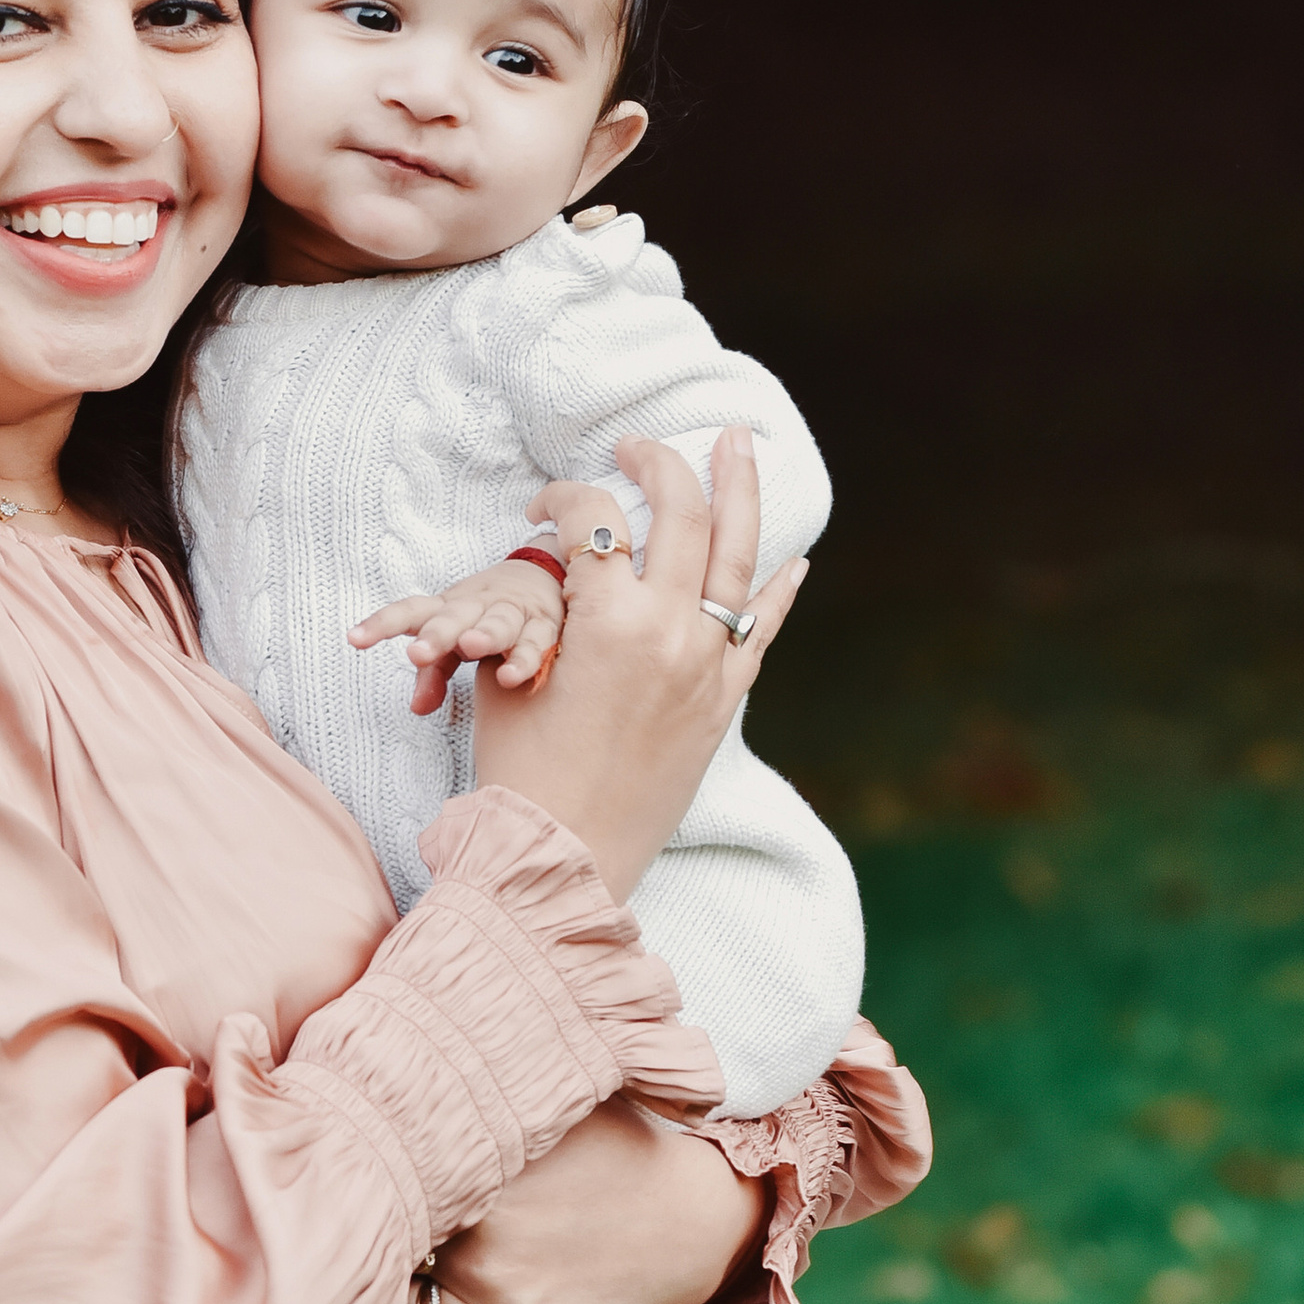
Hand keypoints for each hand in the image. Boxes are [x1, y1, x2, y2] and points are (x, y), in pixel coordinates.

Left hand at [350, 552, 565, 716]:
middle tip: (419, 653)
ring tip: (471, 646)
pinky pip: (537, 641)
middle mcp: (477, 606)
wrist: (544, 574)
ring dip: (485, 634)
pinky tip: (513, 676)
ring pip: (498, 622)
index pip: (409, 611)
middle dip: (436, 634)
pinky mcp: (545, 624)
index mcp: (447, 607)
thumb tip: (417, 709)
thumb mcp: (456, 638)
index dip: (381, 624)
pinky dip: (526, 657)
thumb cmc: (486, 614)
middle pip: (453, 616)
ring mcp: (512, 612)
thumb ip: (435, 672)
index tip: (355, 639)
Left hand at [384, 1098, 768, 1303]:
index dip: (371, 1185)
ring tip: (404, 1272)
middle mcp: (484, 1258)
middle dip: (385, 1240)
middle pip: (392, 1255)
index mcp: (480, 1186)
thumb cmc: (607, 1149)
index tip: (369, 1178)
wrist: (684, 1218)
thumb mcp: (549, 1101)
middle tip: (383, 1224)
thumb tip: (404, 1058)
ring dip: (399, 1297)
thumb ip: (477, 1083)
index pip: (384, 1193)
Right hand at [467, 425, 804, 895]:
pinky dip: (779, 591)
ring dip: (741, 490)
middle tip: (639, 444)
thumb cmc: (521, 777)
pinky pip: (762, 630)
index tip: (541, 507)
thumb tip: (552, 574)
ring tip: (739, 444)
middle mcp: (670, 631)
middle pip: (679, 513)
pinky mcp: (723, 703)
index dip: (561, 498)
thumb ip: (539, 614)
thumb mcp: (509, 677)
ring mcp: (707, 665)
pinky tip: (793, 559)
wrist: (564, 860)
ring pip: (738, 554)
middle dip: (657, 464)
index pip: (591, 519)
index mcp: (607, 621)